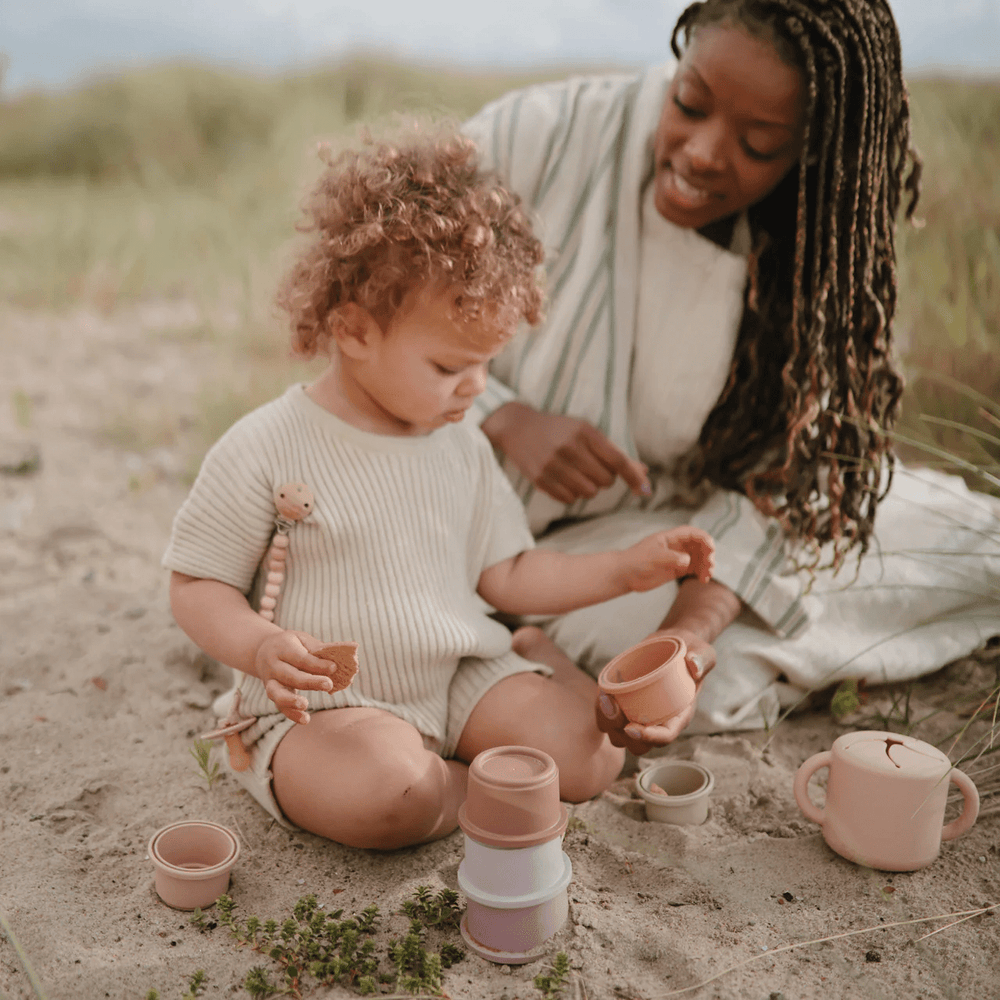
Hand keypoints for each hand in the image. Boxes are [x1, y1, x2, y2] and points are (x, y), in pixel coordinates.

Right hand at [253, 630, 345, 723]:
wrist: (262, 650)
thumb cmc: (290, 644)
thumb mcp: (302, 639)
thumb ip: (318, 648)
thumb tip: (342, 656)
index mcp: (282, 648)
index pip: (300, 658)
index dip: (317, 664)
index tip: (334, 667)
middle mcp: (273, 665)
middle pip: (290, 675)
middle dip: (310, 681)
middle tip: (328, 684)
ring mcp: (270, 681)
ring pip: (277, 693)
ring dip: (291, 700)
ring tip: (305, 705)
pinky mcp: (271, 693)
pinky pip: (279, 706)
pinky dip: (291, 714)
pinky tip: (305, 719)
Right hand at [482, 402, 649, 502]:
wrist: (517, 428)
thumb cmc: (559, 430)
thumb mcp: (586, 432)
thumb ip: (614, 453)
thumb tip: (644, 473)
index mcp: (585, 432)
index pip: (617, 460)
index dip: (634, 477)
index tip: (645, 491)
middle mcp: (569, 448)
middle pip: (605, 481)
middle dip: (604, 478)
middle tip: (591, 467)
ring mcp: (553, 465)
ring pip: (588, 493)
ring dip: (588, 487)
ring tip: (576, 473)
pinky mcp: (540, 479)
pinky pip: (569, 499)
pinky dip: (572, 493)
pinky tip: (563, 479)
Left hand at [594, 628, 715, 754]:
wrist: (676, 645)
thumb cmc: (692, 652)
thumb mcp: (703, 653)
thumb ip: (702, 659)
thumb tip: (693, 664)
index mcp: (679, 716)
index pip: (665, 736)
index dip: (648, 738)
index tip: (631, 728)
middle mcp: (658, 721)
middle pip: (637, 745)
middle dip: (621, 732)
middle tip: (612, 705)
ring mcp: (640, 715)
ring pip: (618, 735)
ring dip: (608, 722)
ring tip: (605, 698)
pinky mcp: (626, 704)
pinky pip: (608, 718)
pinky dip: (601, 710)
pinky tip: (602, 692)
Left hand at [620, 527, 715, 592]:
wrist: (625, 574)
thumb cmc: (636, 561)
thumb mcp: (654, 557)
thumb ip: (671, 557)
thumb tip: (688, 560)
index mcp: (669, 538)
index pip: (691, 533)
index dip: (703, 538)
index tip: (711, 547)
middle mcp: (675, 546)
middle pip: (698, 545)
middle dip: (707, 553)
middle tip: (709, 564)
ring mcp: (676, 558)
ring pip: (698, 558)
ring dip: (706, 564)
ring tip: (707, 575)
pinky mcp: (676, 570)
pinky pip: (693, 568)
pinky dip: (701, 572)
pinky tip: (704, 579)